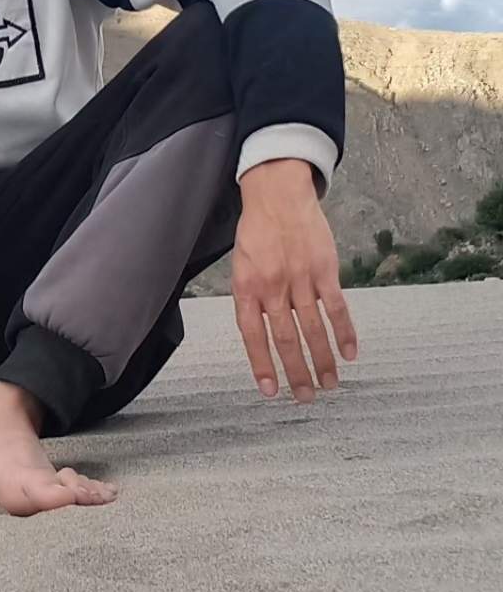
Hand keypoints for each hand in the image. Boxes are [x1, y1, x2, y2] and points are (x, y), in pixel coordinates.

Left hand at [231, 159, 357, 402]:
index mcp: (247, 286)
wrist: (278, 193)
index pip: (252, 334)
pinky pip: (337, 307)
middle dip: (296, 372)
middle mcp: (273, 286)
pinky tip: (350, 354)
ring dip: (323, 360)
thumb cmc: (257, 230)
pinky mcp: (325, 270)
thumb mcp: (242, 263)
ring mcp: (301, 279)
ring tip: (329, 385)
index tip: (270, 391)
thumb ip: (251, 296)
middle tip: (306, 398)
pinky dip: (345, 332)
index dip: (261, 364)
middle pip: (286, 338)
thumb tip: (262, 332)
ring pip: (313, 329)